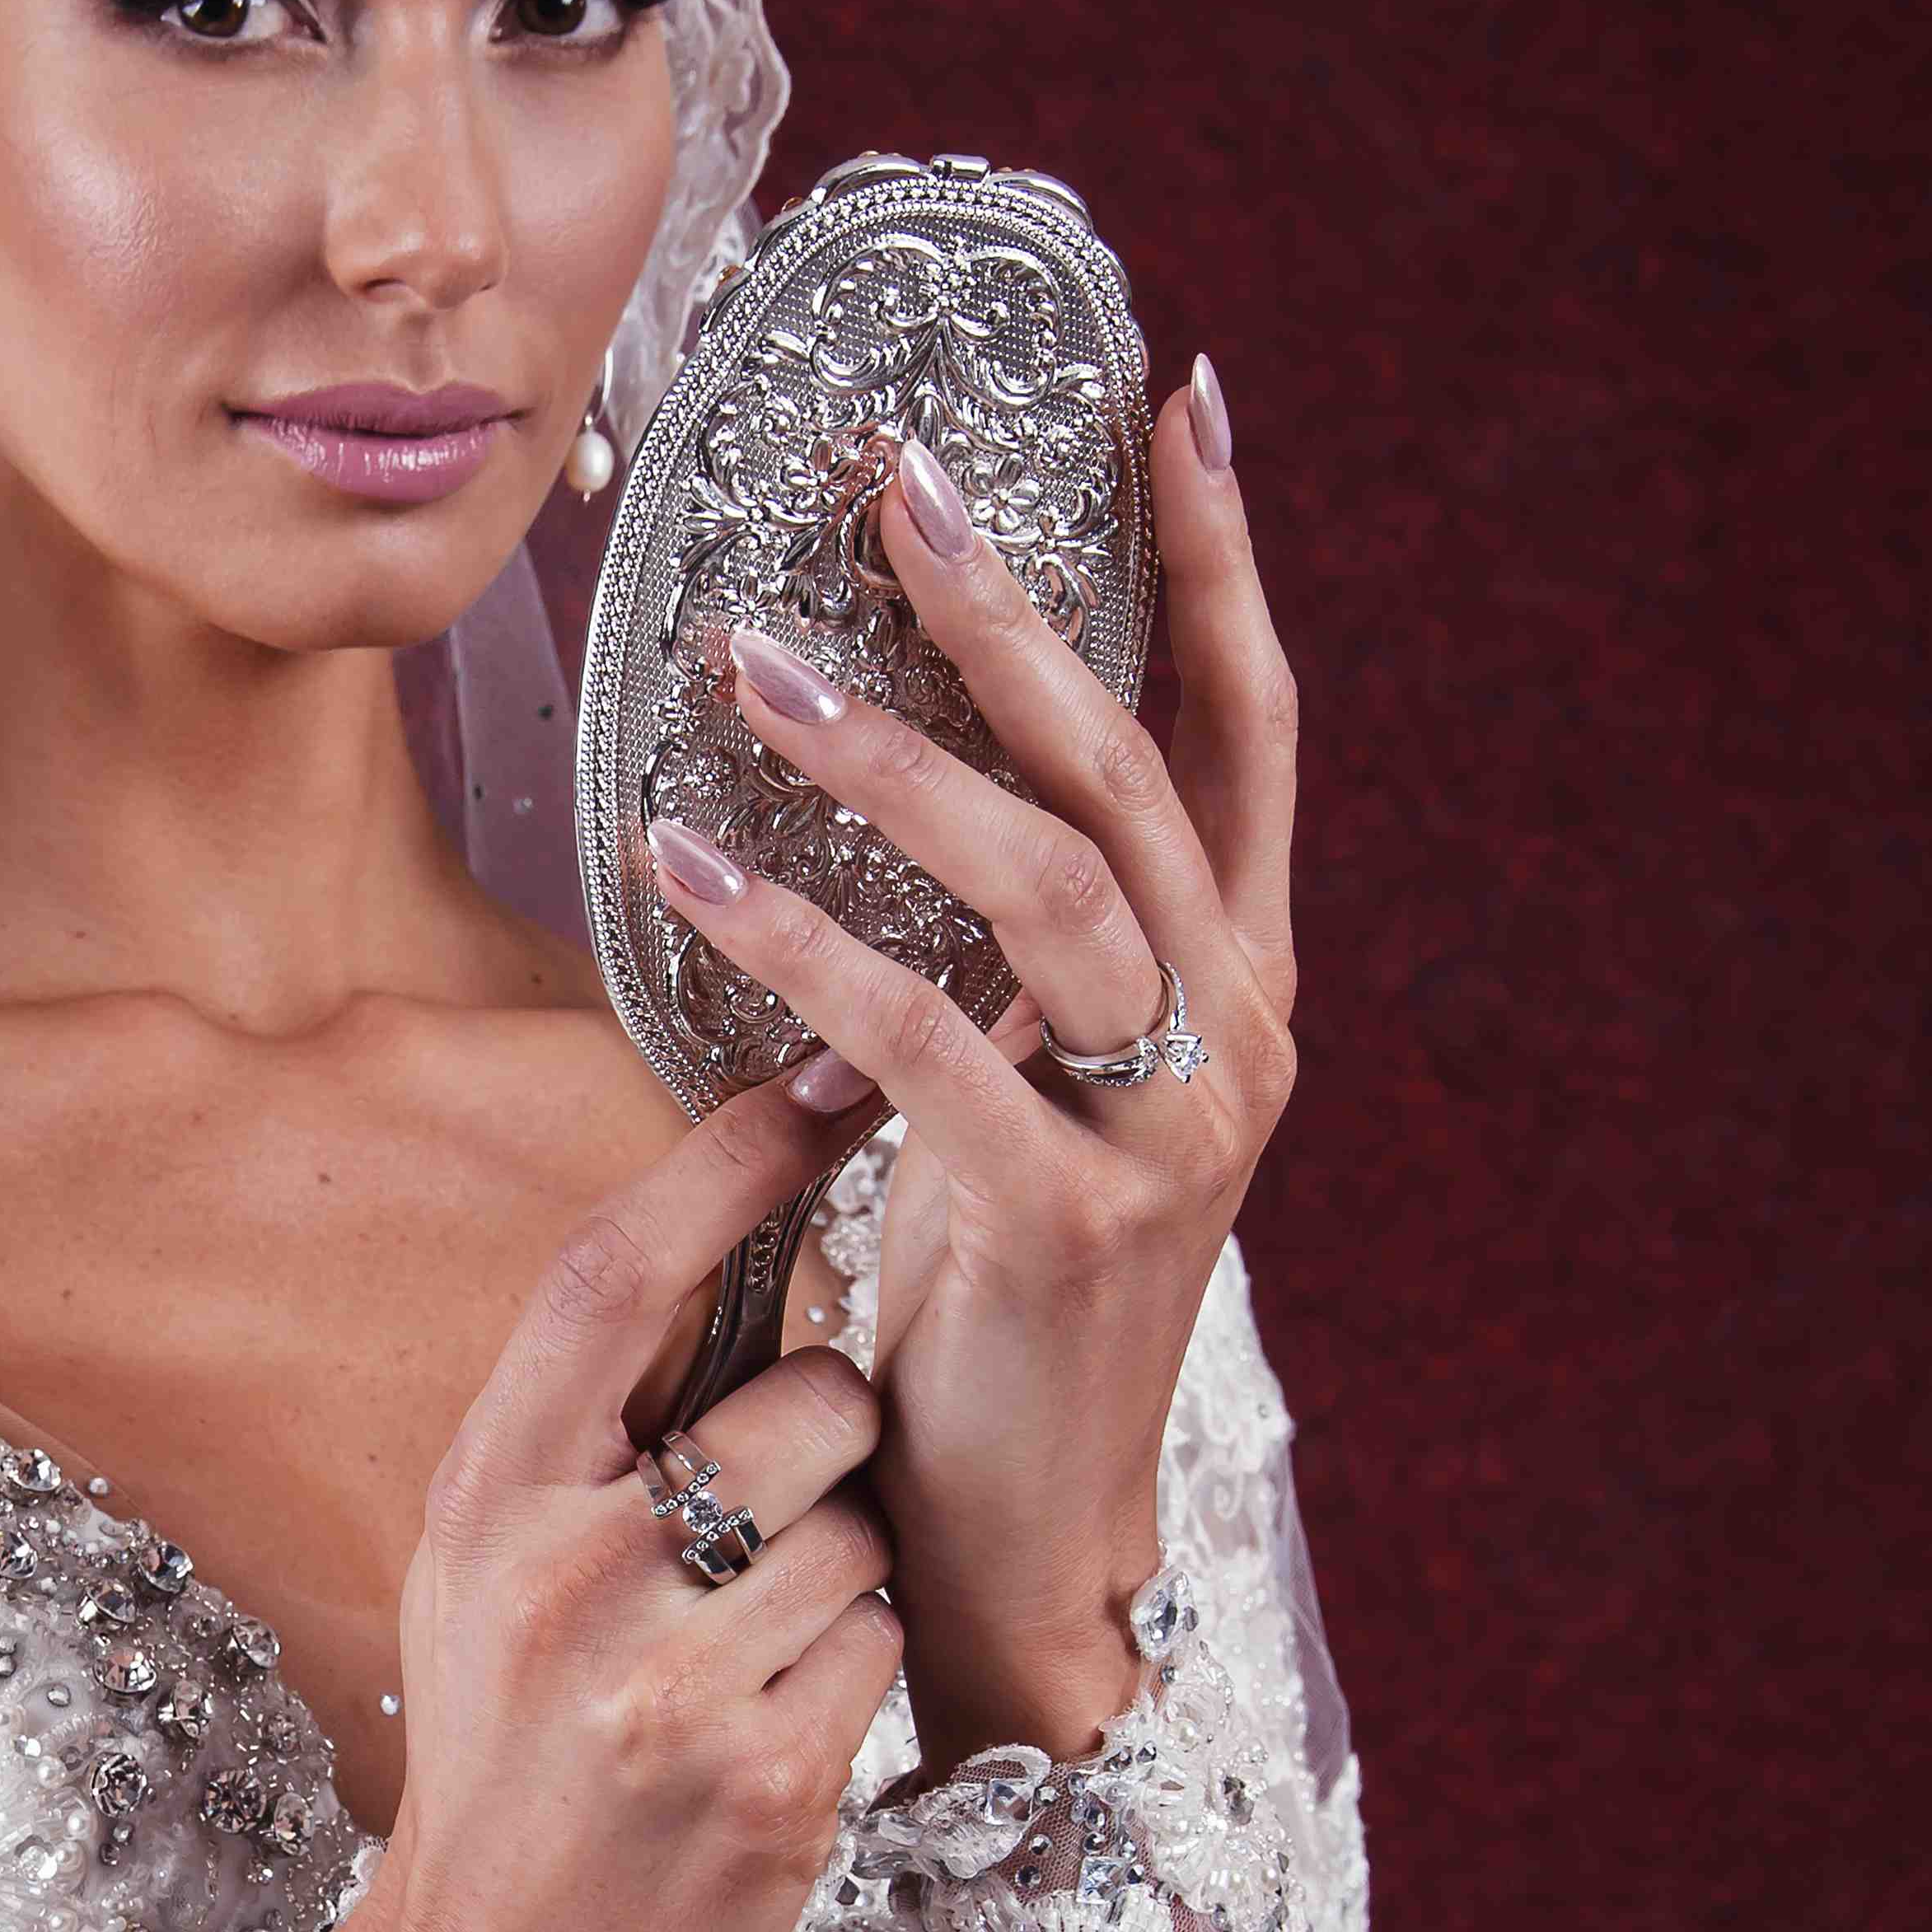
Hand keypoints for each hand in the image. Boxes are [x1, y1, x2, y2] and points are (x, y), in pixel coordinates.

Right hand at [312, 1087, 907, 1931]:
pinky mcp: (766, 1778)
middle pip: (807, 1397)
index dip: (731, 1159)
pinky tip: (770, 1741)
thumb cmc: (508, 1764)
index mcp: (491, 1495)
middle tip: (751, 1541)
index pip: (619, 1272)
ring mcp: (668, 1678)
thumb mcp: (489, 1575)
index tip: (826, 1077)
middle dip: (826, 1447)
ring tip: (744, 1663)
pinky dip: (853, 1677)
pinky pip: (884, 1642)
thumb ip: (592, 1436)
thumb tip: (743, 1260)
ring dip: (842, 1578)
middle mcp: (570, 1571)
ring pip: (866, 1525)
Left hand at [644, 364, 1299, 1769]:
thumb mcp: (1034, 1096)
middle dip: (1022, 607)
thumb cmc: (998, 1304)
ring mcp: (1172, 1126)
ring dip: (893, 756)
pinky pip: (920, 1039)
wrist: (1017, 1534)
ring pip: (1044, 883)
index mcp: (1242, 981)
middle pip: (1136, 766)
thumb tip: (948, 791)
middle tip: (902, 476)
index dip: (1215, 561)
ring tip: (753, 661)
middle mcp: (1241, 1031)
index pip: (1243, 727)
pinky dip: (799, 944)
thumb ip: (1024, 963)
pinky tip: (688, 867)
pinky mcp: (1068, 1215)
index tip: (1173, 397)